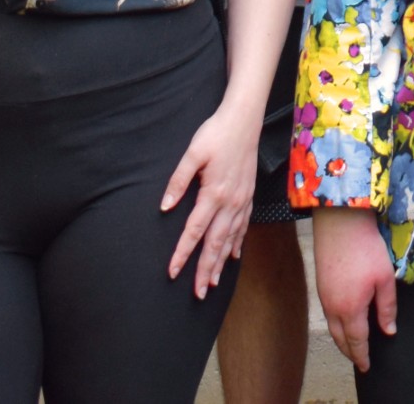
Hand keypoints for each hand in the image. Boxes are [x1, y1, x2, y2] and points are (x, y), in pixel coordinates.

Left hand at [162, 101, 260, 298]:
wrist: (244, 120)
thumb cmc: (216, 134)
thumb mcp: (192, 153)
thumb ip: (178, 182)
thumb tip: (165, 208)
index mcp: (213, 193)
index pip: (195, 231)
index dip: (183, 253)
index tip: (173, 272)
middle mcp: (230, 202)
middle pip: (215, 243)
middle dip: (205, 269)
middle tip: (197, 293)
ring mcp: (242, 200)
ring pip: (230, 239)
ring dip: (220, 263)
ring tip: (211, 283)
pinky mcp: (248, 196)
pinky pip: (243, 227)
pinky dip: (237, 244)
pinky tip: (232, 257)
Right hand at [312, 208, 397, 371]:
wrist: (340, 222)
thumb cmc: (366, 249)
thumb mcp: (385, 279)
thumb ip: (387, 308)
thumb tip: (389, 331)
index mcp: (350, 309)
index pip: (356, 341)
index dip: (362, 355)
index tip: (366, 366)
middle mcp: (333, 307)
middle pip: (340, 338)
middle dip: (350, 352)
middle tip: (359, 360)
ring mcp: (323, 296)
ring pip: (331, 327)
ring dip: (341, 339)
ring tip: (352, 345)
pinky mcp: (321, 284)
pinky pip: (327, 314)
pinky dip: (335, 325)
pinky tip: (343, 321)